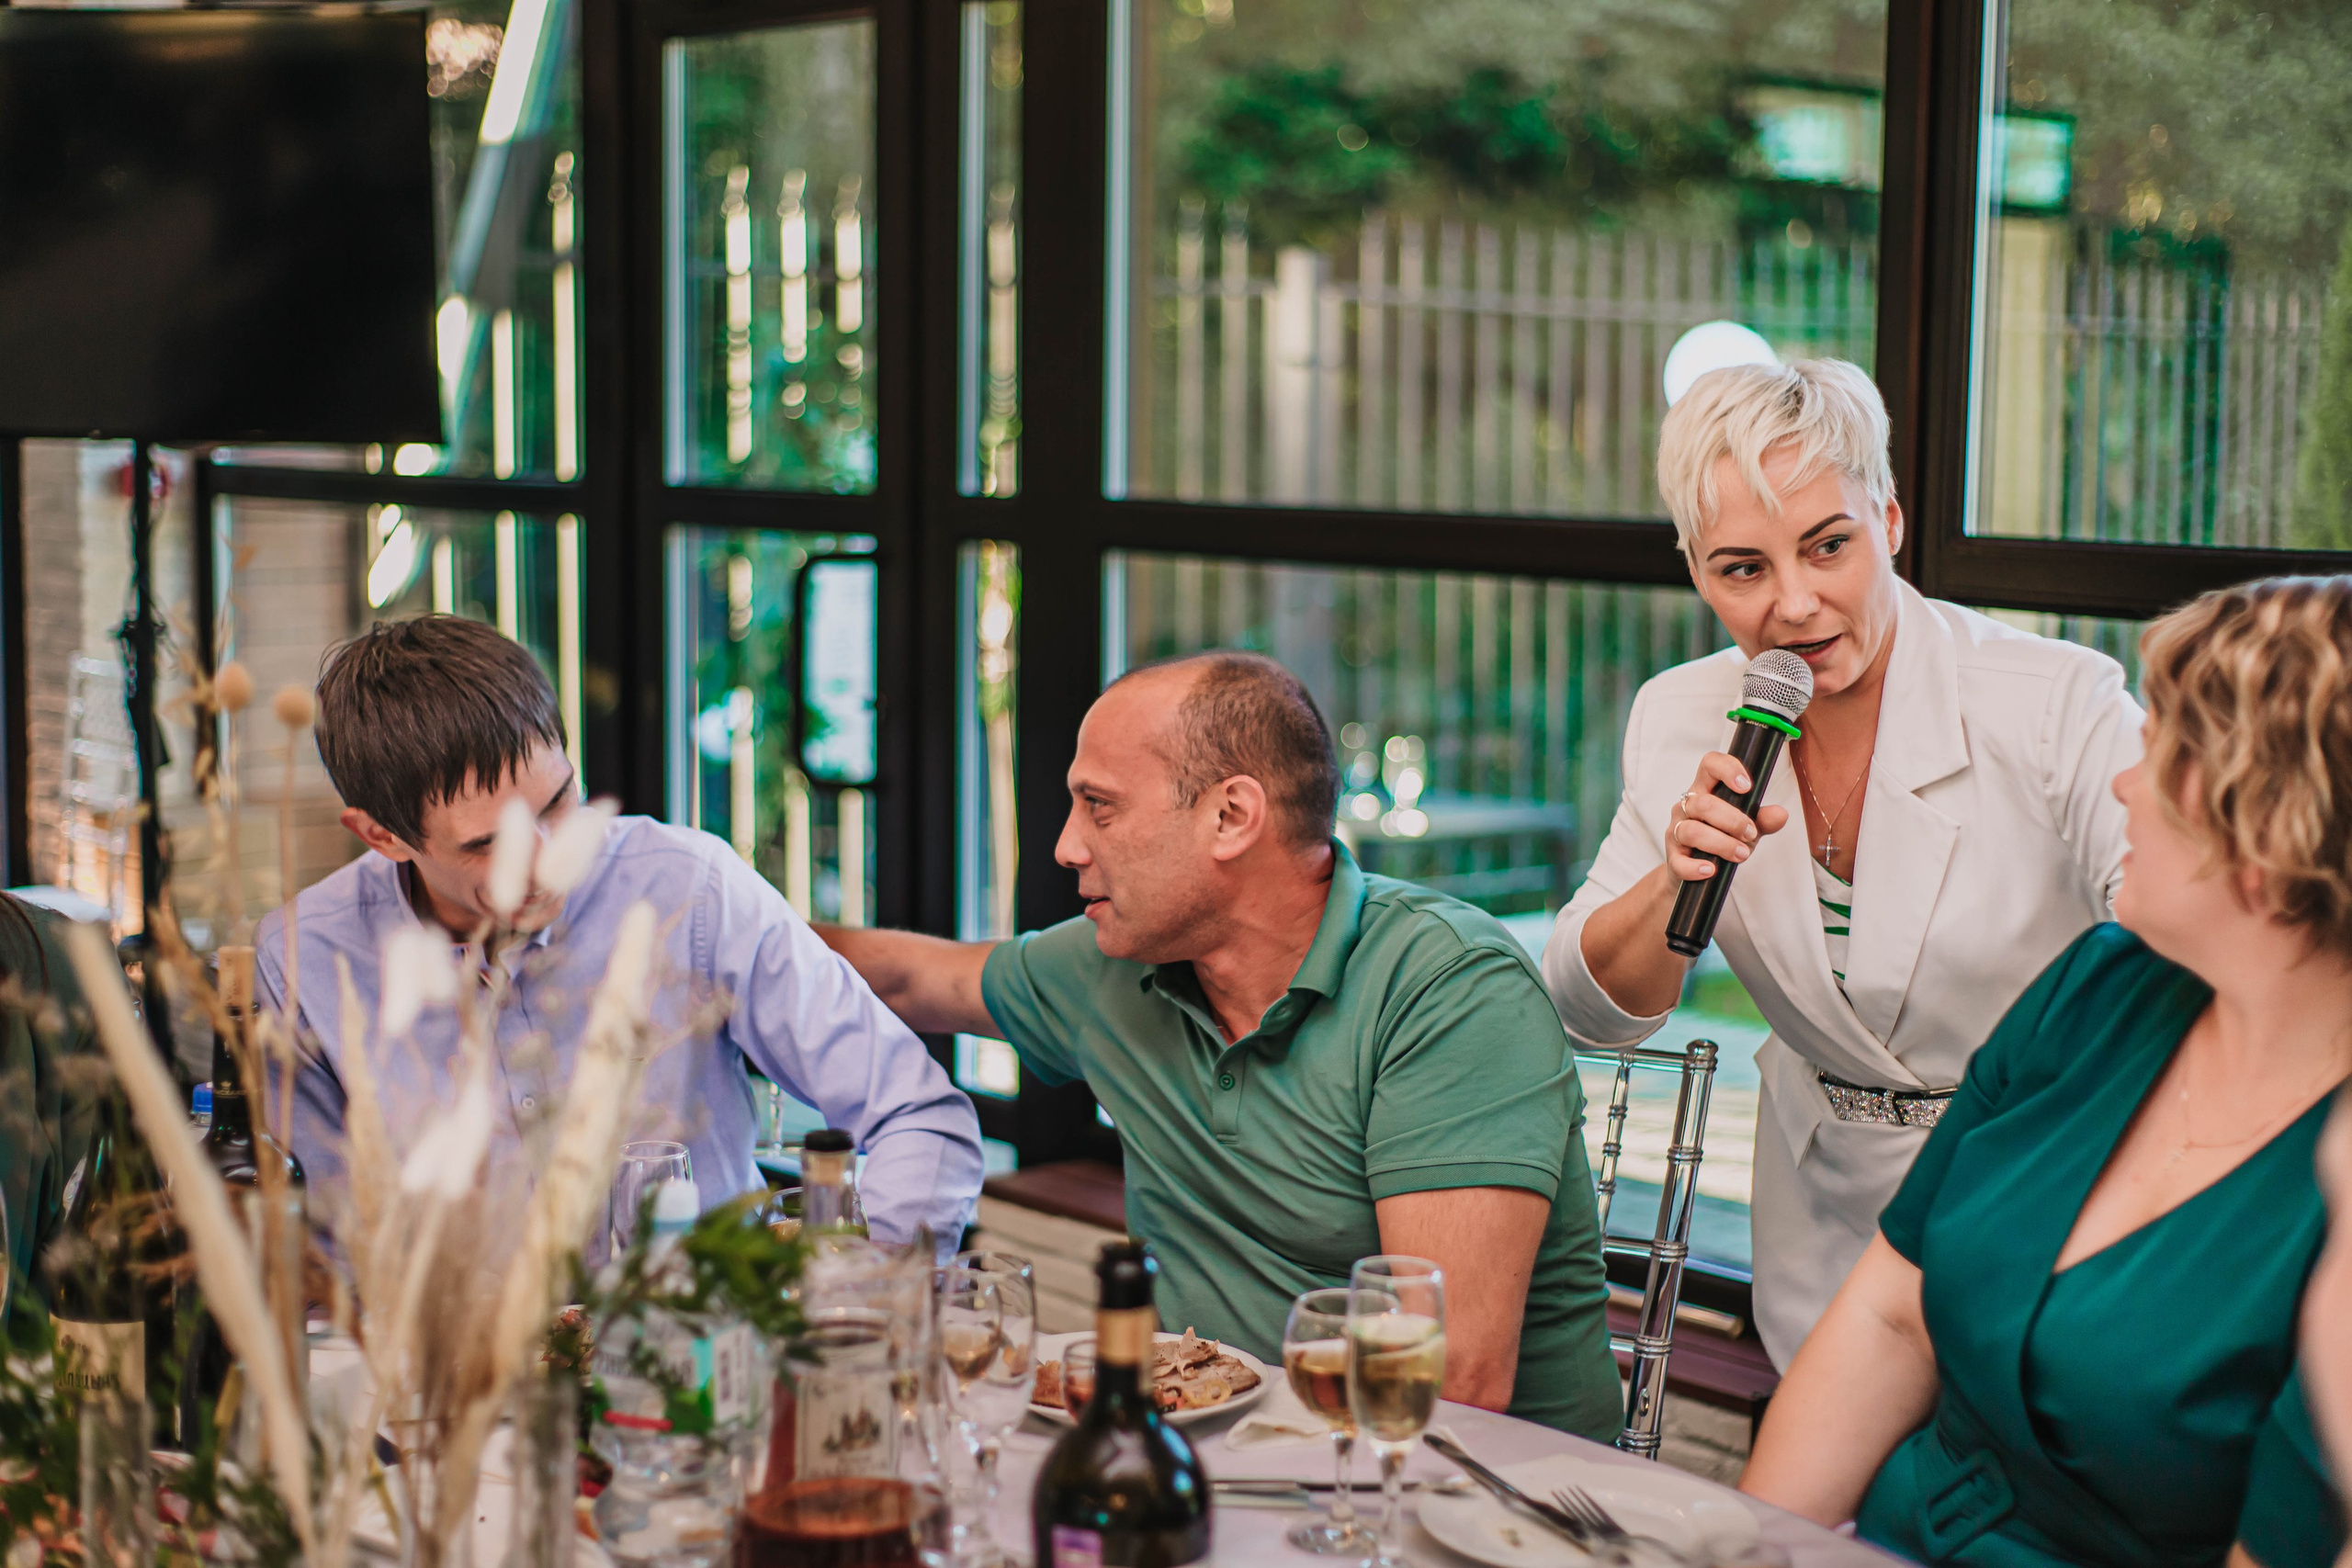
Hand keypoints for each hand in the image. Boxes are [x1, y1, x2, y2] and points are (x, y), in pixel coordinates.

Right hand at [1665, 752, 1789, 881]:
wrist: (1697, 871)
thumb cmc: (1722, 840)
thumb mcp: (1747, 828)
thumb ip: (1762, 820)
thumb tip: (1780, 814)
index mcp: (1705, 790)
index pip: (1710, 765)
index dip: (1727, 770)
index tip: (1746, 786)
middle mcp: (1686, 807)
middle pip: (1704, 804)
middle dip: (1733, 820)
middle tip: (1751, 834)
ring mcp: (1676, 831)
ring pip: (1692, 831)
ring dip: (1721, 844)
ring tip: (1741, 854)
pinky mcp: (1672, 858)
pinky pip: (1680, 862)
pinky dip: (1696, 867)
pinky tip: (1711, 869)